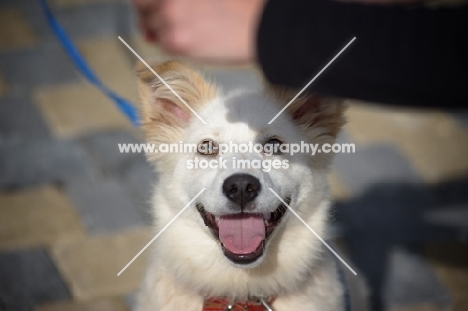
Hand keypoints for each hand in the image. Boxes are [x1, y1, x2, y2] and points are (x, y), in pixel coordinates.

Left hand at [132, 0, 265, 63]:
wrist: (258, 28)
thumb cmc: (241, 8)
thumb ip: (179, 1)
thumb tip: (160, 7)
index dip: (148, 1)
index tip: (152, 6)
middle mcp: (169, 0)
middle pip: (140, 5)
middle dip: (148, 13)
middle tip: (164, 20)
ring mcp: (170, 18)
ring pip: (149, 27)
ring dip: (161, 30)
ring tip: (186, 31)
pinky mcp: (176, 41)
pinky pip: (162, 44)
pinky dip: (172, 43)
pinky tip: (193, 40)